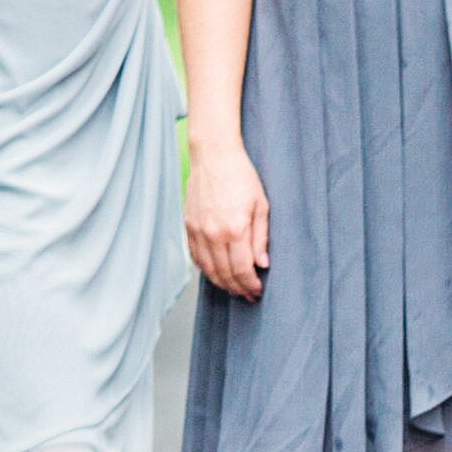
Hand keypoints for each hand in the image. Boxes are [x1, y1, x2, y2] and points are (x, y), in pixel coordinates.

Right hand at [187, 137, 270, 299]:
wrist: (213, 156)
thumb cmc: (241, 177)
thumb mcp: (261, 206)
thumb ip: (261, 238)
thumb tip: (262, 265)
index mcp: (234, 230)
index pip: (242, 270)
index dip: (250, 285)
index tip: (258, 291)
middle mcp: (213, 233)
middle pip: (224, 274)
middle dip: (238, 288)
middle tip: (249, 295)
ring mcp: (198, 230)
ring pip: (208, 269)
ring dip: (222, 283)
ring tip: (235, 288)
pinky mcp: (188, 225)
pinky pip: (196, 256)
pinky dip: (206, 269)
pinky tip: (217, 273)